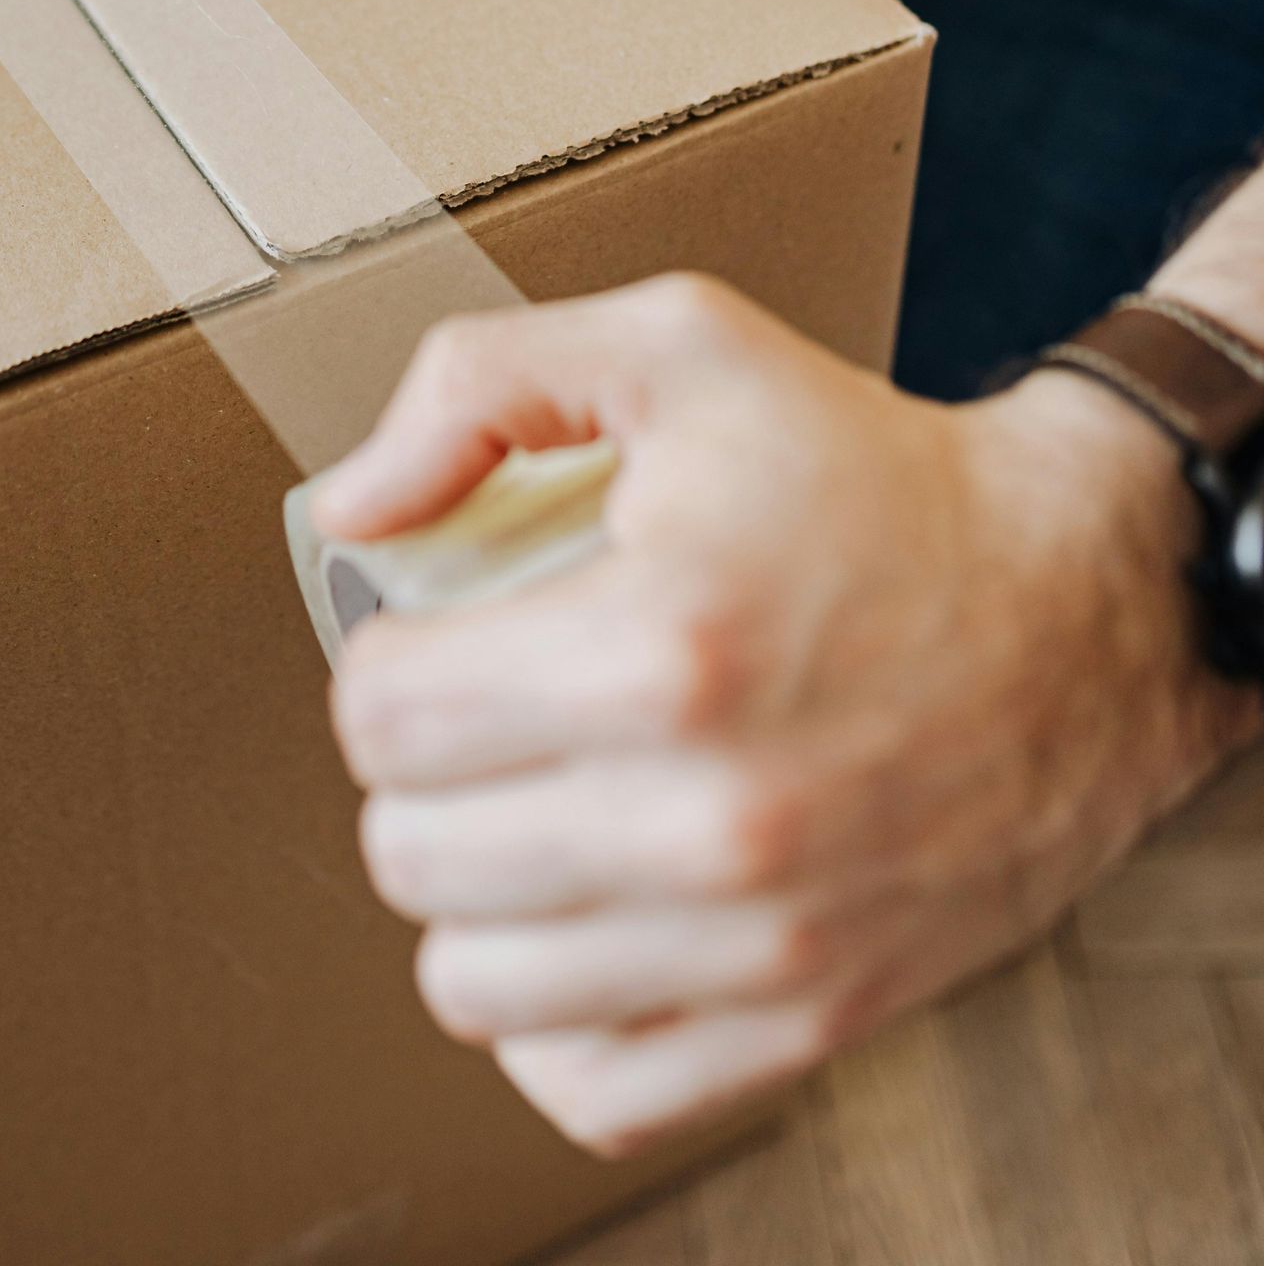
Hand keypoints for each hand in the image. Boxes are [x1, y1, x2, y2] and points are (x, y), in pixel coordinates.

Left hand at [317, 277, 1257, 1158]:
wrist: (1076, 604)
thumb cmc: (873, 473)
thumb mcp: (678, 343)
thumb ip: (478, 384)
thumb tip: (353, 508)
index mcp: (663, 646)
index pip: (383, 717)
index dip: (382, 661)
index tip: (436, 635)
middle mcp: (710, 818)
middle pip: (410, 855)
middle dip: (416, 772)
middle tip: (481, 713)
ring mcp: (760, 942)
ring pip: (473, 985)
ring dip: (472, 893)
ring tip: (524, 808)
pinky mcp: (806, 1022)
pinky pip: (590, 1084)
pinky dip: (557, 1012)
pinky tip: (585, 910)